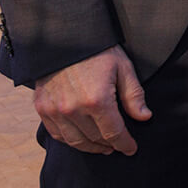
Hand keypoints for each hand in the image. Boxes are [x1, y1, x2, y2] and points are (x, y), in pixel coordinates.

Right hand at [33, 45, 151, 155]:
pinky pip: (57, 134)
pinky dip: (70, 140)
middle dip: (110, 145)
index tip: (131, 149)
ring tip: (102, 147)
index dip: (125, 144)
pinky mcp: (42, 108)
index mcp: (97, 100)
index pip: (114, 133)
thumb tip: (145, 117)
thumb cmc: (99, 51)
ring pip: (75, 141)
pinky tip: (81, 139)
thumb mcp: (123, 68)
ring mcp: (55, 111)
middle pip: (95, 139)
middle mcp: (73, 110)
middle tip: (118, 147)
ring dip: (90, 147)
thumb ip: (133, 95)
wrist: (64, 38)